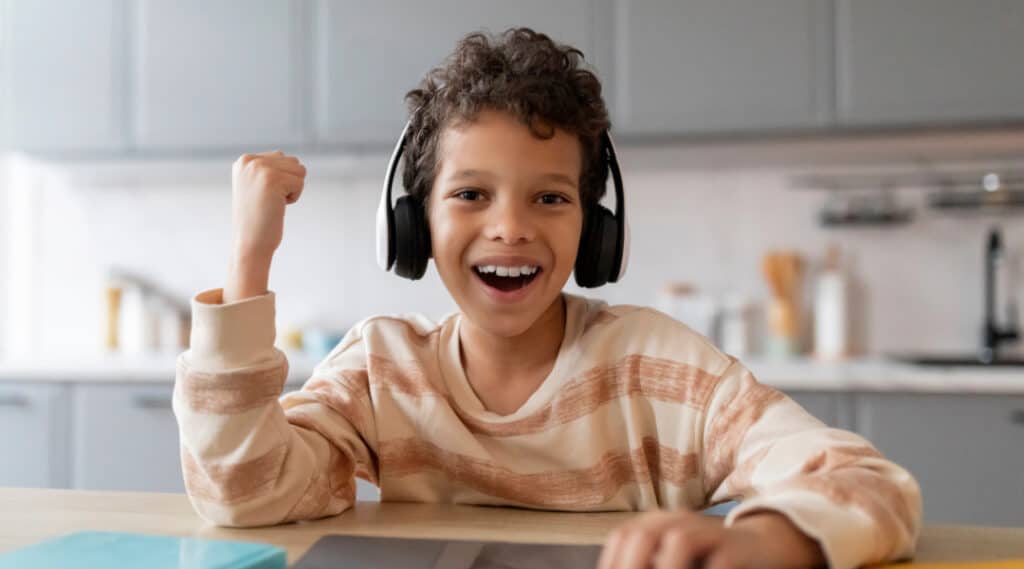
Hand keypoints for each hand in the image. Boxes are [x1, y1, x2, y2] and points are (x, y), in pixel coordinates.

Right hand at [226, 151, 305, 301]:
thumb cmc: (258, 218)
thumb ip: (269, 168)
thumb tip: (290, 159)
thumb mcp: (258, 186)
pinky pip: (300, 183)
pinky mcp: (272, 179)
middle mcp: (249, 160)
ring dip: (292, 189)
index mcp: (244, 160)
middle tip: (269, 201)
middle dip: (288, 183)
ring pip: (299, 170)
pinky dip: (294, 197)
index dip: (281, 181)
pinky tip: (277, 207)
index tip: (263, 196)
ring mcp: (260, 168)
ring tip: (272, 203)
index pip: (281, 157)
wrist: (249, 243)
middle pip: (293, 161)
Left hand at [597, 510, 824, 568]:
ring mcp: (710, 531)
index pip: (623, 537)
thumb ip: (649, 563)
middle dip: (633, 565)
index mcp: (658, 523)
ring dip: (669, 568)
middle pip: (643, 535)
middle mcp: (680, 521)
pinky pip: (720, 561)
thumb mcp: (674, 558)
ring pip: (680, 540)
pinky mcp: (738, 546)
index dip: (614, 563)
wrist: (764, 545)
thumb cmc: (710, 558)